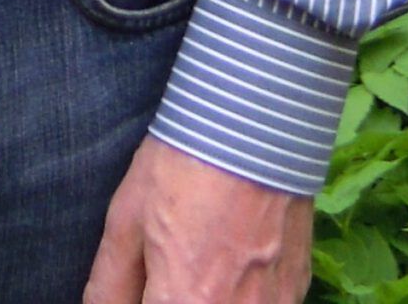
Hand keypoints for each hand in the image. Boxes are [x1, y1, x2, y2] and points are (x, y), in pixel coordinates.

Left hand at [83, 138, 312, 303]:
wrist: (256, 120)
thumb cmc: (184, 165)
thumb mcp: (128, 219)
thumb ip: (110, 286)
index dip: (147, 301)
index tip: (146, 287)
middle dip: (173, 297)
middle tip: (169, 267)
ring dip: (209, 295)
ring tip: (204, 257)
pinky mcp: (297, 288)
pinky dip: (245, 295)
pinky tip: (234, 259)